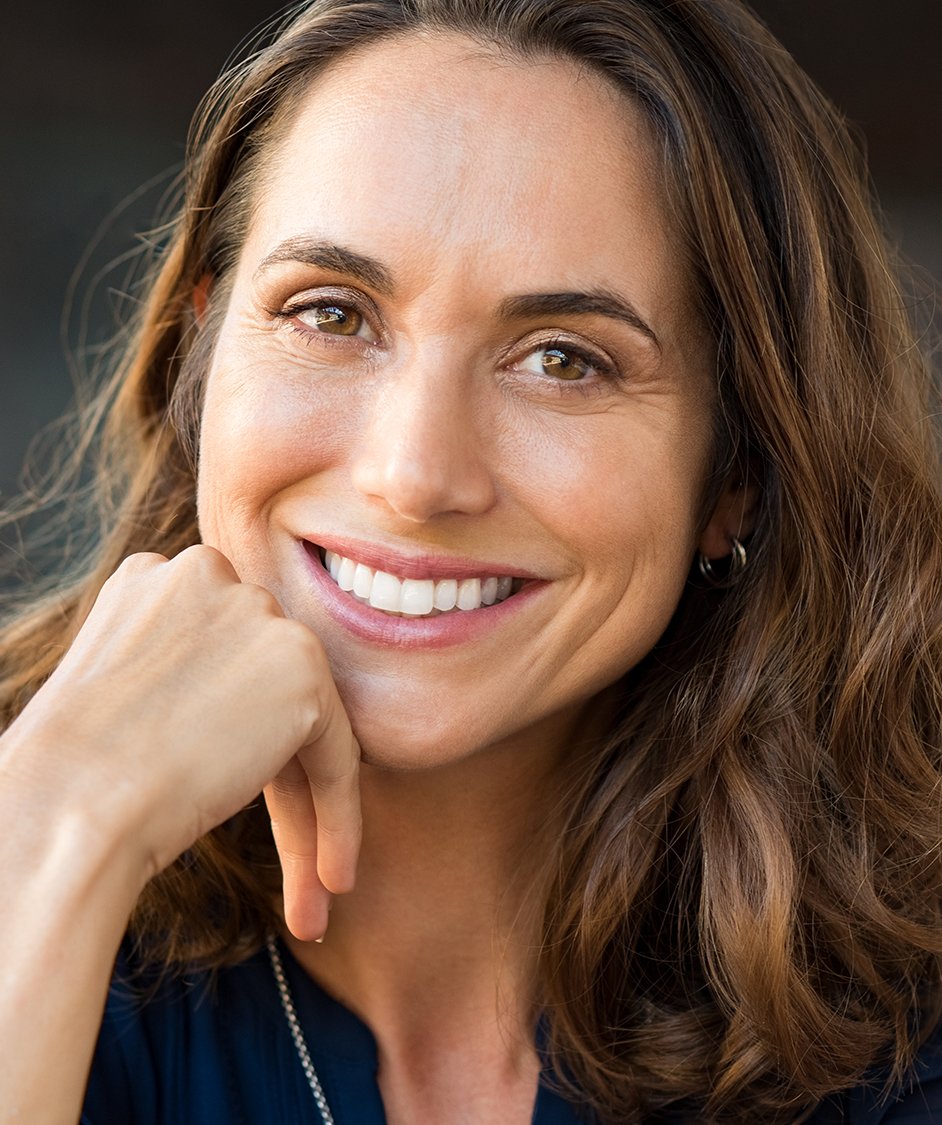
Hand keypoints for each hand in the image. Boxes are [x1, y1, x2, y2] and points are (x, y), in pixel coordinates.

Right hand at [3, 545, 359, 939]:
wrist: (67, 803)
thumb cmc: (70, 771)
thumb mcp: (120, 690)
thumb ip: (183, 675)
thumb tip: (230, 710)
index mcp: (159, 578)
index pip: (222, 661)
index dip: (230, 735)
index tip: (222, 794)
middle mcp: (213, 576)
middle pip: (264, 691)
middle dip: (273, 775)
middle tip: (286, 856)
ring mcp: (260, 616)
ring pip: (304, 725)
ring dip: (307, 812)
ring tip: (313, 889)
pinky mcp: (302, 668)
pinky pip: (337, 755)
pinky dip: (339, 819)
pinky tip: (331, 880)